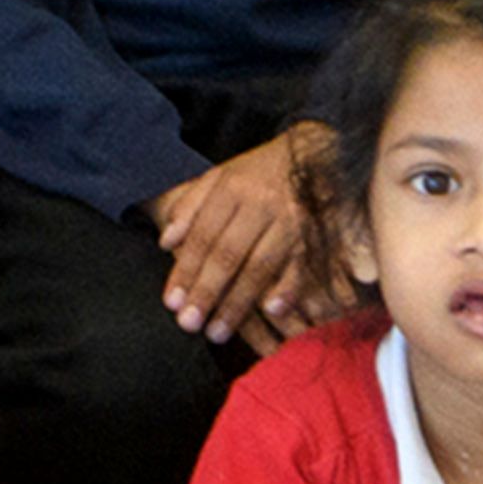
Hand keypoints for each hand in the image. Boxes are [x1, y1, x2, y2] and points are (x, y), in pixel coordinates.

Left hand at [152, 140, 325, 343]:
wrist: (314, 152)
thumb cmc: (257, 173)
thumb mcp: (218, 177)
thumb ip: (190, 207)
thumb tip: (165, 242)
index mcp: (231, 190)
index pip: (203, 235)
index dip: (186, 270)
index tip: (171, 302)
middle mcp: (260, 205)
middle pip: (228, 254)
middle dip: (206, 292)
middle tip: (188, 324)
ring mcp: (290, 220)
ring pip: (260, 266)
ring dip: (238, 302)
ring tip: (217, 332)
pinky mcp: (316, 234)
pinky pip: (301, 266)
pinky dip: (288, 289)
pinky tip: (272, 312)